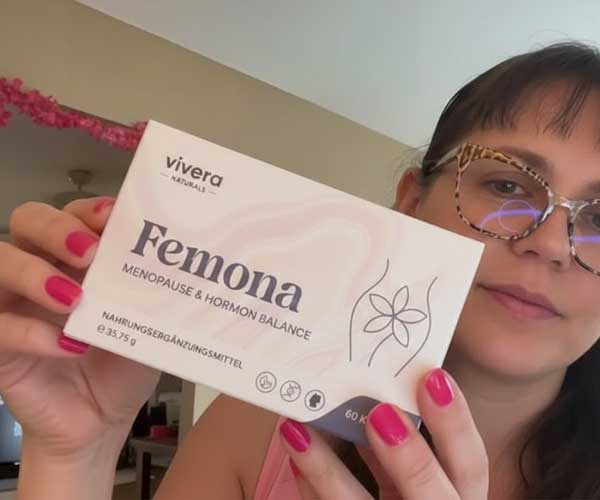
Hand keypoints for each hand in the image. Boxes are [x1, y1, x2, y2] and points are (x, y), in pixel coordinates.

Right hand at [0, 198, 160, 457]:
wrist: (102, 421)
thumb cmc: (122, 363)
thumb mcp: (145, 322)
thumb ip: (149, 290)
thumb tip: (176, 257)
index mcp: (76, 259)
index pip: (72, 213)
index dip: (88, 209)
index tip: (114, 217)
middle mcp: (41, 271)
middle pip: (27, 220)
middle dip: (56, 227)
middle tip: (89, 252)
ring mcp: (15, 305)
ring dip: (35, 273)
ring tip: (74, 298)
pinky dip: (31, 332)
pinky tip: (68, 346)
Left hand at [279, 369, 487, 498]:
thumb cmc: (413, 483)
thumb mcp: (426, 465)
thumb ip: (412, 432)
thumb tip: (383, 378)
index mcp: (456, 493)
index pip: (471, 466)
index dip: (456, 425)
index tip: (433, 377)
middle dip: (410, 459)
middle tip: (380, 412)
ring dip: (327, 470)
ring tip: (298, 429)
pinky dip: (309, 482)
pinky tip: (294, 447)